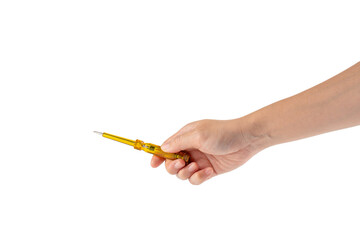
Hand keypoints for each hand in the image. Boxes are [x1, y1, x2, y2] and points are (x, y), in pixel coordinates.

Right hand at [150, 118, 269, 184]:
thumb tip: (163, 149)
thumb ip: (179, 142)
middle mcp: (190, 148)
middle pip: (172, 163)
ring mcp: (199, 160)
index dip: (158, 156)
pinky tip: (208, 171)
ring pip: (183, 173)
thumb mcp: (198, 135)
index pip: (166, 147)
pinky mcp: (208, 170)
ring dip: (187, 173)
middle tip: (182, 163)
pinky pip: (196, 179)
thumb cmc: (222, 133)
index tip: (153, 164)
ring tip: (197, 167)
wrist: (246, 140)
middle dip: (173, 166)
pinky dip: (199, 177)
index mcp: (185, 136)